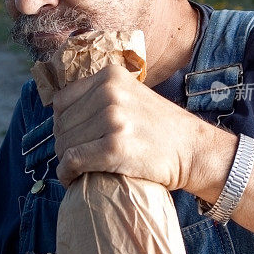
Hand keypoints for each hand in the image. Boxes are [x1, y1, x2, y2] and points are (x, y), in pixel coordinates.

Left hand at [52, 63, 209, 189]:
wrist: (193, 149)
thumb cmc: (160, 128)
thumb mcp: (131, 95)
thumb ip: (101, 95)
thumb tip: (60, 113)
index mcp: (110, 76)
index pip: (62, 101)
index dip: (63, 123)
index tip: (73, 137)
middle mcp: (110, 92)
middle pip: (61, 124)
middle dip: (64, 144)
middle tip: (77, 159)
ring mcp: (112, 118)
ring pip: (65, 143)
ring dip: (66, 161)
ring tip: (78, 169)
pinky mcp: (114, 146)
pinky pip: (73, 161)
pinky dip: (67, 173)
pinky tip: (73, 178)